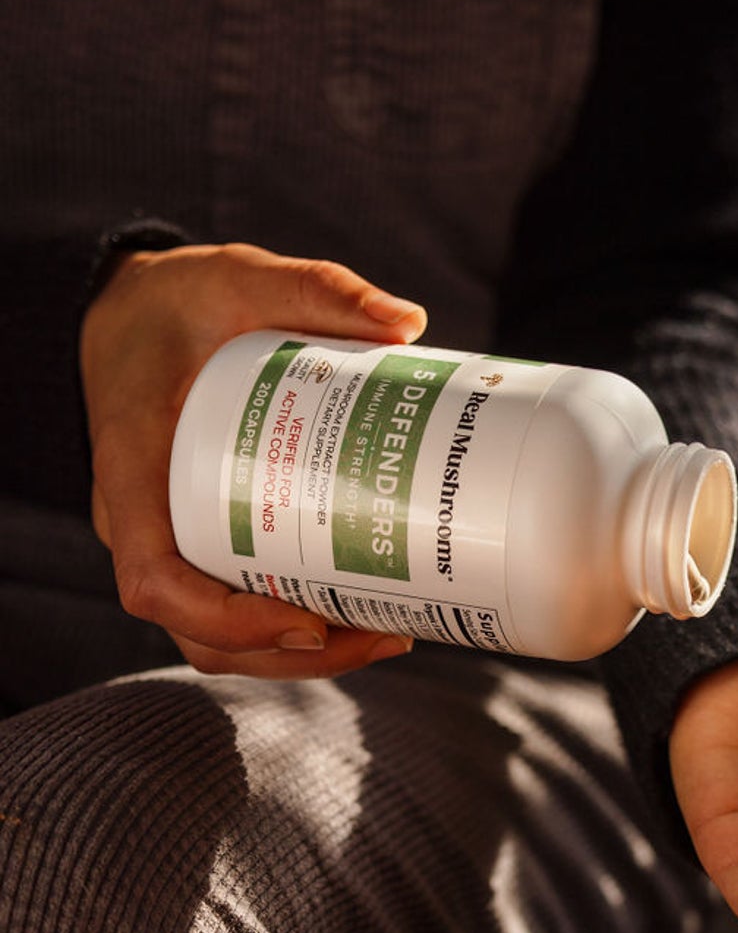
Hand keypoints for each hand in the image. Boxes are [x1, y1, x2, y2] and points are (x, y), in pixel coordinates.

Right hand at [80, 241, 428, 677]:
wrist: (136, 312)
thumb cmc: (180, 302)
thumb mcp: (239, 276)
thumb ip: (316, 287)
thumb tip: (409, 322)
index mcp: (133, 470)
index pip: (153, 580)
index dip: (225, 620)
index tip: (306, 621)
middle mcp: (144, 520)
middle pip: (199, 632)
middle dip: (290, 654)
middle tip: (386, 634)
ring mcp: (171, 537)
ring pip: (219, 635)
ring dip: (300, 655)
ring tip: (390, 634)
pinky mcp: (203, 537)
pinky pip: (235, 604)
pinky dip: (294, 626)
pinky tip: (368, 611)